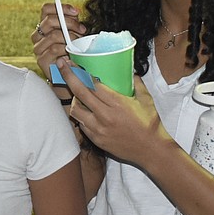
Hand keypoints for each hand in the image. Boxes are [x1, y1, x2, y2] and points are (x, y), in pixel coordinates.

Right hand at [32, 2, 84, 92]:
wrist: (67, 76)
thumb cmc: (71, 53)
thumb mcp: (73, 33)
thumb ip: (72, 22)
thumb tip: (75, 12)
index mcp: (44, 26)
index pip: (45, 9)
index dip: (61, 7)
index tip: (76, 12)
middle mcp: (37, 35)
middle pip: (49, 20)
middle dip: (69, 23)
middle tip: (81, 29)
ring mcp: (38, 48)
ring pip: (53, 35)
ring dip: (70, 38)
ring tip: (78, 44)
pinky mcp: (41, 60)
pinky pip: (54, 49)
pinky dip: (66, 49)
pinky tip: (72, 53)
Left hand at [57, 59, 173, 165]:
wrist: (152, 151)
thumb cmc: (151, 125)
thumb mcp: (146, 100)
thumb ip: (136, 83)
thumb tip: (129, 72)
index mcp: (117, 103)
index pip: (92, 84)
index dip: (79, 72)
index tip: (70, 63)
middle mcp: (104, 116)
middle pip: (79, 93)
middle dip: (68, 76)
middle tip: (61, 66)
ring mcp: (98, 129)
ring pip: (75, 110)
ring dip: (74, 99)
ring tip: (78, 94)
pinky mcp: (96, 140)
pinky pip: (81, 124)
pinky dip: (82, 115)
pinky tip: (87, 111)